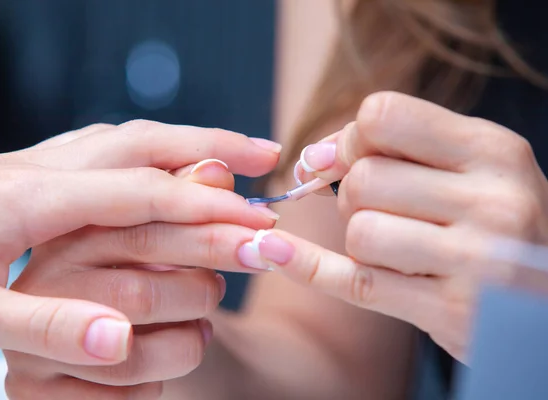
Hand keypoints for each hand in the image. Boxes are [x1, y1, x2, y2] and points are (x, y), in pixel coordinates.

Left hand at [0, 121, 278, 369]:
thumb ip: (46, 328)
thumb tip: (123, 345)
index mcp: (35, 200)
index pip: (146, 195)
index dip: (209, 208)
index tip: (261, 221)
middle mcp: (43, 169)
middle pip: (146, 144)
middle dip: (214, 147)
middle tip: (268, 155)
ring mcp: (34, 164)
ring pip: (126, 137)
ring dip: (184, 142)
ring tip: (228, 155)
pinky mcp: (26, 173)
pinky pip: (103, 148)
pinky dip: (148, 150)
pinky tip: (158, 164)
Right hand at [4, 156, 271, 398]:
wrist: (72, 334)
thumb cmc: (124, 272)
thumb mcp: (148, 231)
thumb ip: (181, 201)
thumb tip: (217, 170)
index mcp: (69, 231)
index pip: (143, 222)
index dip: (212, 223)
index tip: (264, 225)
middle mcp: (44, 282)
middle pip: (141, 291)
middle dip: (206, 288)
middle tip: (247, 269)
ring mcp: (32, 340)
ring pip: (133, 351)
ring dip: (189, 341)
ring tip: (202, 325)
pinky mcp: (35, 389)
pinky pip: (118, 395)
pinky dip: (157, 383)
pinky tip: (166, 362)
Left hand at [236, 92, 547, 361]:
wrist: (547, 299)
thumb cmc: (496, 224)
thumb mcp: (469, 169)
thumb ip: (394, 151)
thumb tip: (308, 159)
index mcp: (493, 150)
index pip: (381, 116)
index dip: (350, 139)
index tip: (350, 160)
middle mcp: (493, 199)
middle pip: (362, 180)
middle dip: (354, 196)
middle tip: (385, 212)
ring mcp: (477, 259)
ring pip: (359, 232)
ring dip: (361, 242)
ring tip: (399, 248)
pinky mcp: (450, 312)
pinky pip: (355, 282)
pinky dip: (307, 265)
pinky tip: (275, 251)